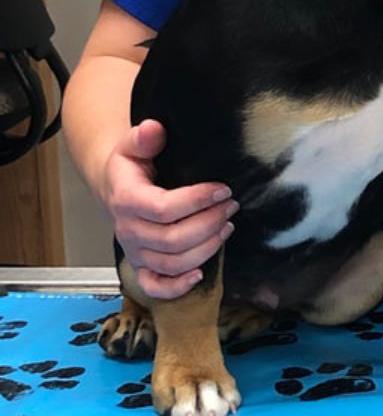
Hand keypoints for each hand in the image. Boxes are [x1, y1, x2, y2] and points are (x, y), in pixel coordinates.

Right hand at [101, 119, 238, 299]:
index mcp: (126, 199)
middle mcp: (128, 230)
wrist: (117, 188)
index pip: (163, 208)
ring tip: (228, 225)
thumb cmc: (133, 164)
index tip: (224, 189)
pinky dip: (178, 286)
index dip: (197, 200)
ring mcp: (135, 252)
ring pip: (172, 263)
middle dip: (209, 223)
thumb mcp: (134, 144)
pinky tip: (201, 273)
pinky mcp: (141, 267)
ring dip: (206, 247)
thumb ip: (144, 136)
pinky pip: (156, 286)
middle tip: (232, 205)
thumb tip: (154, 128)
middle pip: (172, 240)